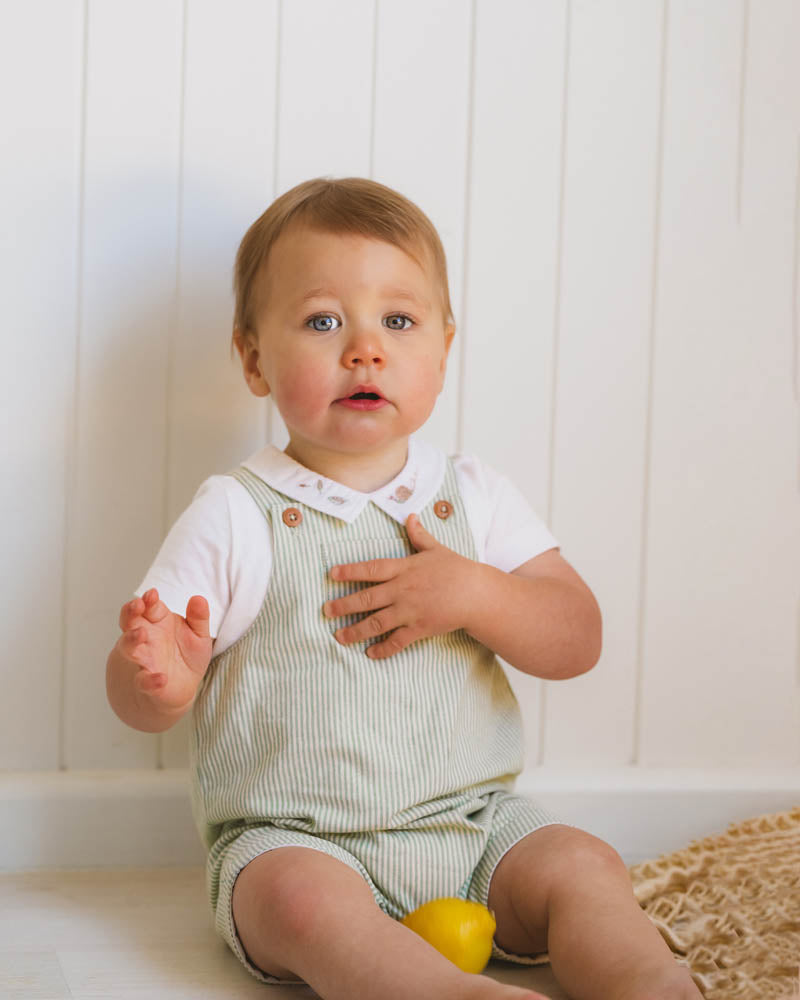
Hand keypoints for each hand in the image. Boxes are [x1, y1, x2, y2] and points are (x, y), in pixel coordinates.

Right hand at [114, 588, 212, 711]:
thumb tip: (199, 598)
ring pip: (129, 648)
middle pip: (130, 622)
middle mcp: (146, 639)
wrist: (184, 688)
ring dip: (132, 640)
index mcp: (158, 622)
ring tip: (141, 634)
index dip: (148, 600)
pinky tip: (161, 678)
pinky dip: (150, 680)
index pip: (149, 607)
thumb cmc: (187, 655)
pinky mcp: (148, 683)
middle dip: (131, 612)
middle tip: (137, 605)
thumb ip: (199, 617)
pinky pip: (144, 681)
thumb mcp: (199, 634)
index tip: (152, 594)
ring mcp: (144, 660)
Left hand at [323, 513, 479, 658]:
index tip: (331, 574)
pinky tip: (370, 653)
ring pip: (376, 623)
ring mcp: (410, 611)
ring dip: (355, 631)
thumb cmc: (456, 569)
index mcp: (404, 569)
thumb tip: (410, 516)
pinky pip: (397, 641)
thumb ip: (419, 535)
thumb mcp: (436, 549)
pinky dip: (383, 649)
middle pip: (367, 598)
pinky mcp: (419, 628)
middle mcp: (402, 590)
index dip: (350, 571)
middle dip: (343, 605)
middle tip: (326, 610)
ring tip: (339, 636)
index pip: (372, 568)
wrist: (476, 594)